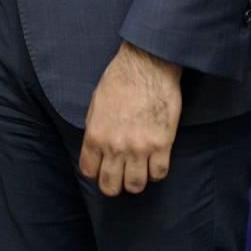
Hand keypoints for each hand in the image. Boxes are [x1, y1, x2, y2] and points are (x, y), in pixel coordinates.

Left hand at [78, 41, 182, 196]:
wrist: (147, 65)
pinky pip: (159, 173)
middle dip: (113, 185)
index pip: (89, 171)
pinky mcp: (162, 144)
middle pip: (110, 186)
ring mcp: (139, 147)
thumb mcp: (96, 103)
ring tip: (138, 171)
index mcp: (95, 135)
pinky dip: (156, 172)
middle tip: (120, 177)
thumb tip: (96, 147)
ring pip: (136, 185)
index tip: (101, 169)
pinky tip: (154, 162)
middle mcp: (115, 146)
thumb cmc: (120, 79)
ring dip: (136, 181)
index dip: (95, 173)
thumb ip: (95, 128)